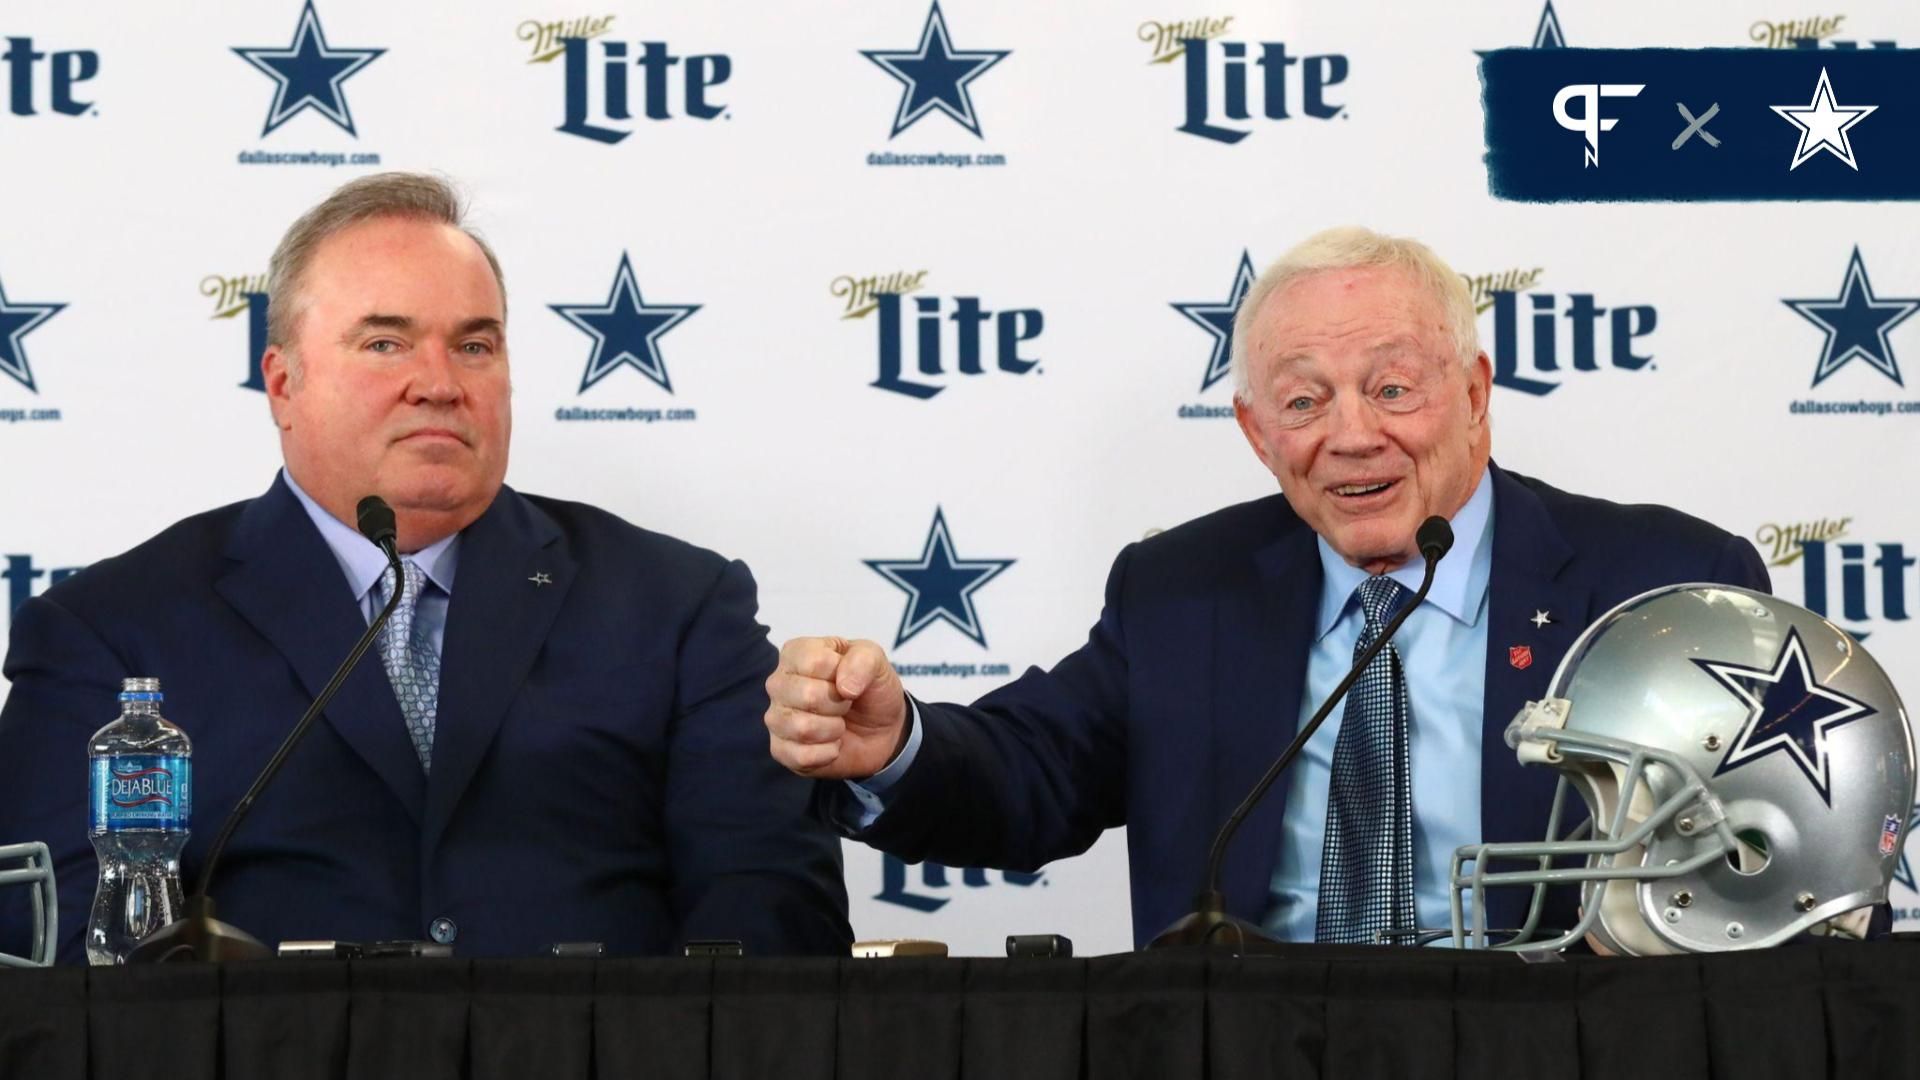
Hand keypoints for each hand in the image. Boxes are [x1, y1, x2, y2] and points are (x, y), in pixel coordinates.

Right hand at [765, 636, 907, 779]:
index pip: (814, 662)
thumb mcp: (876, 662)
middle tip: (846, 704)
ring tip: (838, 723)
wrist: (880, 729)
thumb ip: (864, 660)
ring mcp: (776, 718)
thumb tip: (844, 687)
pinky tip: (832, 744)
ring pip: (803, 728)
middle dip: (840, 704)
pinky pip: (802, 756)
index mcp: (795, 653)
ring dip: (834, 729)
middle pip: (807, 696)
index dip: (842, 675)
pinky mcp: (780, 750)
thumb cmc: (870, 688)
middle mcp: (778, 683)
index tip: (849, 679)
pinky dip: (828, 753)